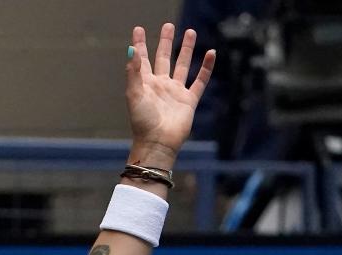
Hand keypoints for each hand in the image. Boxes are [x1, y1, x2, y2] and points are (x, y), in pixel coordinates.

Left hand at [125, 23, 214, 167]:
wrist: (158, 142)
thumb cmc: (142, 121)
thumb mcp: (133, 94)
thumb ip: (133, 72)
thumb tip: (131, 50)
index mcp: (145, 84)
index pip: (142, 59)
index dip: (140, 44)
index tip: (138, 29)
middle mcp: (160, 86)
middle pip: (164, 57)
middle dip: (166, 42)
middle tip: (169, 25)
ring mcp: (175, 92)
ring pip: (182, 65)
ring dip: (186, 49)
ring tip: (190, 32)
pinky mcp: (189, 101)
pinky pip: (199, 81)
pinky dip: (205, 67)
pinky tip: (210, 53)